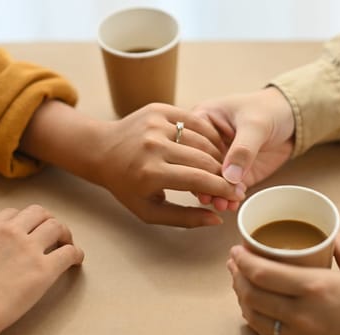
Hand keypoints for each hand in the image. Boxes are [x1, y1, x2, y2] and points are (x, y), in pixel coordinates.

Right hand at [0, 205, 83, 334]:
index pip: (14, 212)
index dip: (26, 219)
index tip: (31, 227)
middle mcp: (11, 232)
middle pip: (39, 212)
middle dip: (47, 220)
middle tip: (54, 232)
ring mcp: (29, 248)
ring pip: (56, 226)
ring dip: (64, 233)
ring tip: (67, 243)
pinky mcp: (44, 268)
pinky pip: (69, 253)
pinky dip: (76, 254)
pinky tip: (76, 260)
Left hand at [96, 103, 245, 227]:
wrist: (103, 150)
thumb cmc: (127, 186)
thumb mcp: (150, 211)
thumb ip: (184, 218)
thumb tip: (217, 219)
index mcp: (150, 173)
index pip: (199, 180)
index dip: (223, 189)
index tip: (237, 195)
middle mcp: (153, 146)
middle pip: (204, 159)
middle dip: (224, 173)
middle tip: (234, 182)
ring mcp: (156, 124)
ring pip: (202, 139)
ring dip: (218, 154)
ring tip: (222, 167)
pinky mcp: (158, 109)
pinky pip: (194, 120)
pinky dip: (208, 134)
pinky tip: (213, 146)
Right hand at [192, 87, 294, 210]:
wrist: (292, 118)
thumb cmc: (269, 109)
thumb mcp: (256, 125)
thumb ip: (243, 149)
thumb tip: (229, 176)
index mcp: (201, 119)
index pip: (190, 144)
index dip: (194, 163)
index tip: (201, 180)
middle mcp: (205, 141)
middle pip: (197, 165)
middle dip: (204, 183)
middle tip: (210, 198)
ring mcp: (219, 158)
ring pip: (210, 180)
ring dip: (215, 194)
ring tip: (222, 205)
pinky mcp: (233, 173)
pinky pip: (226, 188)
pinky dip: (228, 198)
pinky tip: (232, 205)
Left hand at [227, 234, 339, 334]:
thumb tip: (330, 232)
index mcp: (314, 287)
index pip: (261, 273)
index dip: (241, 261)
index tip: (235, 251)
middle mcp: (302, 313)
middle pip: (251, 295)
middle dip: (236, 277)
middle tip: (234, 264)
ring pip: (254, 317)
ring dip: (241, 298)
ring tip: (240, 284)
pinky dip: (255, 321)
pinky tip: (254, 310)